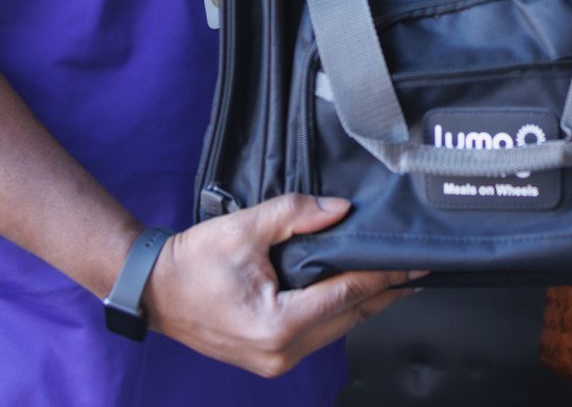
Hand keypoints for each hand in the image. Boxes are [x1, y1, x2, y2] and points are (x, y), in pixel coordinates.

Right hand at [142, 194, 419, 376]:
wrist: (152, 290)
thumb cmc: (192, 263)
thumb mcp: (247, 228)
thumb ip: (297, 214)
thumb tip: (341, 211)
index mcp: (278, 325)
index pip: (348, 294)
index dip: (386, 276)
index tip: (416, 261)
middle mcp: (281, 352)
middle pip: (350, 317)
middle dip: (386, 291)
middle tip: (418, 267)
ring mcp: (276, 361)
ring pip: (338, 329)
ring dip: (365, 303)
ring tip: (396, 276)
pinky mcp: (271, 357)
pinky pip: (319, 333)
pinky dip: (340, 311)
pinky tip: (356, 291)